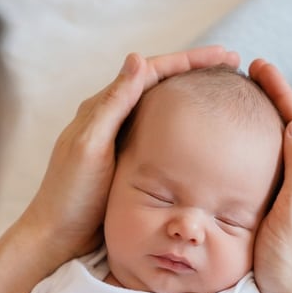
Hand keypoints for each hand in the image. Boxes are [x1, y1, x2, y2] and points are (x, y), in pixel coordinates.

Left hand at [18, 46, 239, 260]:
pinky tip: (200, 132)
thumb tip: (138, 58)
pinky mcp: (126, 162)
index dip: (190, 61)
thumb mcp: (91, 147)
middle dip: (196, 71)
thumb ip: (113, 105)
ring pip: (161, 107)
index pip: (151, 72)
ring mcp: (119, 140)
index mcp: (102, 109)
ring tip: (223, 88)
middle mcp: (111, 119)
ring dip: (191, 94)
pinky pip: (160, 133)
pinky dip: (182, 125)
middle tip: (233, 63)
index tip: (225, 55)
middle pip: (159, 83)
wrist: (57, 237)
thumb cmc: (71, 196)